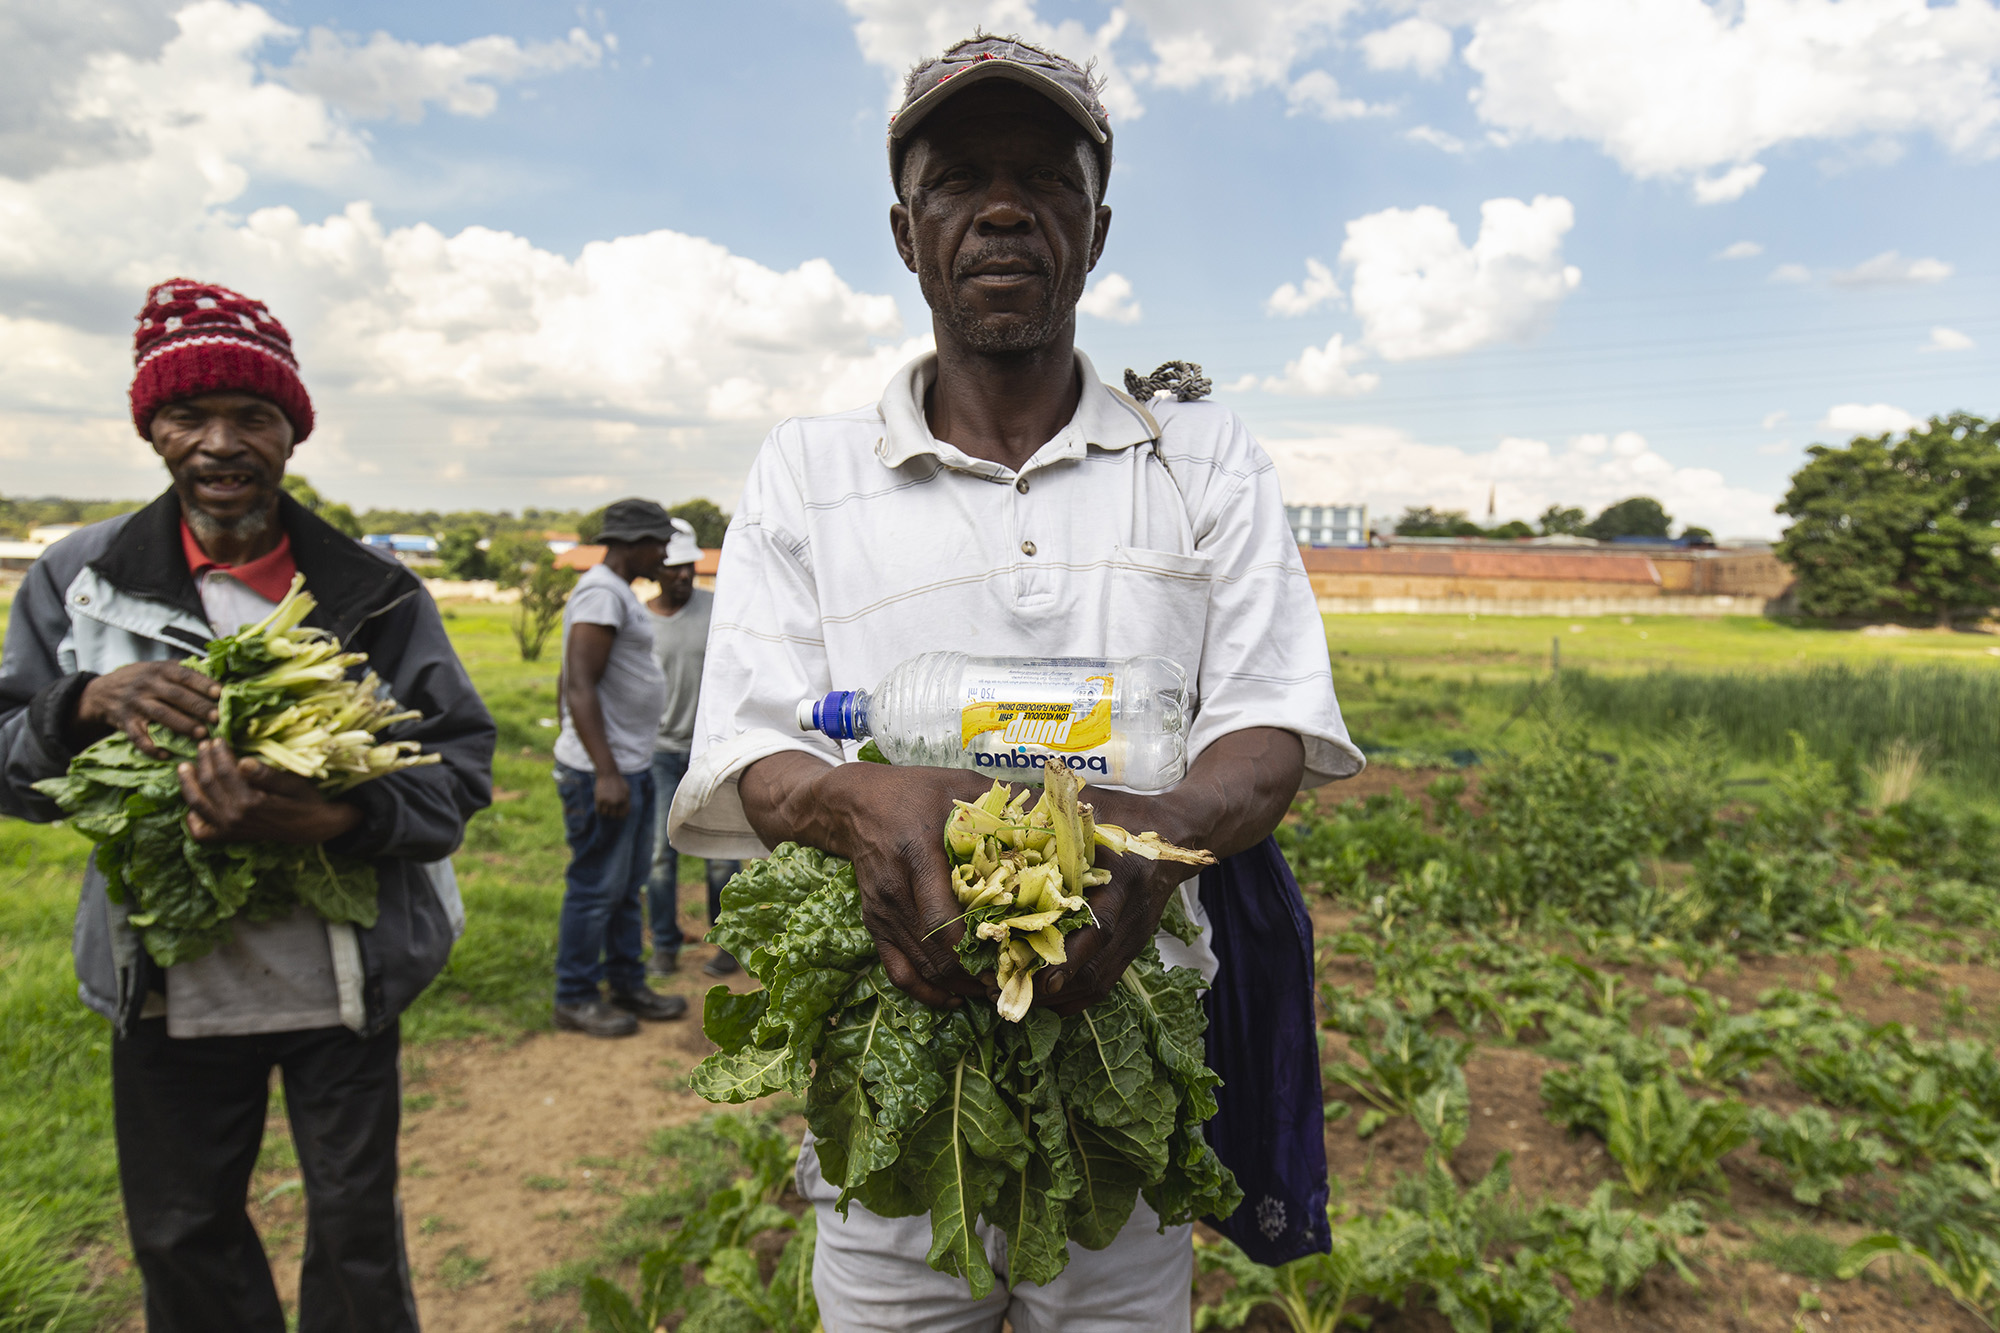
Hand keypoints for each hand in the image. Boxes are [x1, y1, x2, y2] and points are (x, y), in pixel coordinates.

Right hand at [74, 661, 221, 756]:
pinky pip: (137, 736)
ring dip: (183, 725)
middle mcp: (147, 685)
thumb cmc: (139, 679)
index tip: (220, 693)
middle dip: (198, 707)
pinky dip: (150, 747)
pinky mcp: (125, 721)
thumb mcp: (157, 668)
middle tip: (218, 718)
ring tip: (202, 734)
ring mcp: (136, 704)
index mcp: (159, 670)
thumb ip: (181, 671)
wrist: (100, 691)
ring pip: (161, 714)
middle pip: (176, 696)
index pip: (184, 675)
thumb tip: (214, 670)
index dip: (202, 683)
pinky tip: (165, 755)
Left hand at [178, 739, 361, 844]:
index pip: (224, 772)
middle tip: (203, 745)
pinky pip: (201, 831)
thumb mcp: (292, 783)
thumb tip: (243, 762)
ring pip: (197, 804)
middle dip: (203, 761)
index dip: (218, 753)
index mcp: (250, 802)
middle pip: (208, 784)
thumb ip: (267, 775)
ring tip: (184, 767)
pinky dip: (192, 818)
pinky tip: (194, 803)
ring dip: (188, 784)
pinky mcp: (228, 836)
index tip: (217, 739)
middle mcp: (235, 817)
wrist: (311, 828)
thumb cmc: (304, 800)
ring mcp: (229, 829)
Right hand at [594, 770, 630, 818]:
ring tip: (606, 808)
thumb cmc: (618, 781)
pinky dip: (600, 810)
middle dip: (613, 814)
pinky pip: (599, 810)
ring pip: (606, 814)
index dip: (621, 815)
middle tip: (611, 810)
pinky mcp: (599, 799)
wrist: (608, 773)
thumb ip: (626, 801)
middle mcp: (616, 802)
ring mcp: (607, 801)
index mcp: (624, 800)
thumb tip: (626, 812)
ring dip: (606, 812)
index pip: (623, 814)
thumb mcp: (627, 790)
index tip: (618, 813)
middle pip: (614, 816)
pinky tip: (601, 806)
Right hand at [742, 754, 993, 1007]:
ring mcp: (881, 913)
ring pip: (921, 968)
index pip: (944, 921)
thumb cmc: (916, 792)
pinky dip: (926, 992)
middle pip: (936, 954)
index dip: (980, 950)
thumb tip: (1060, 813)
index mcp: (917, 856)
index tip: (1017, 958)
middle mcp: (895, 890)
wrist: (856, 803)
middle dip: (977, 975)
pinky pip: (897, 971)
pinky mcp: (874, 925)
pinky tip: (954, 997)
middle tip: (1015, 980)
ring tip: (995, 989)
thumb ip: (1004, 803)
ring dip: (959, 986)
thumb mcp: (959, 787)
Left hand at [1031, 789, 1192, 1015]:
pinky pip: (1108, 981)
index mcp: (1124, 877)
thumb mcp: (1092, 811)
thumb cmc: (1124, 816)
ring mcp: (1138, 933)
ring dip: (1062, 997)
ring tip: (1021, 999)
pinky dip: (1077, 996)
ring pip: (1101, 981)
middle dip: (1054, 986)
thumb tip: (995, 816)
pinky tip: (1048, 998)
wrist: (1177, 834)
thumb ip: (1051, 816)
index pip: (1099, 928)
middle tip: (1010, 992)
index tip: (1037, 976)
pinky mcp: (1136, 944)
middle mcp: (1134, 912)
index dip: (1069, 956)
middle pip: (1097, 966)